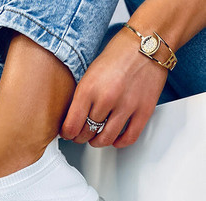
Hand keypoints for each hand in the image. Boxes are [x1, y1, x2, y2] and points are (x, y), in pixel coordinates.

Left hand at [61, 27, 167, 147]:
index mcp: (89, 89)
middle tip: (81, 134)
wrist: (148, 41)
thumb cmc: (119, 54)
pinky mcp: (144, 110)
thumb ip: (82, 98)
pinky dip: (119, 142)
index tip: (68, 133)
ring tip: (96, 138)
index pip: (71, 125)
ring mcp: (127, 105)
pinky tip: (115, 139)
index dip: (67, 133)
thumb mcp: (90, 73)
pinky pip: (129, 137)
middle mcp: (107, 99)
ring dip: (98, 142)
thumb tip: (73, 119)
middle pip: (87, 133)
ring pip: (106, 138)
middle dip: (81, 137)